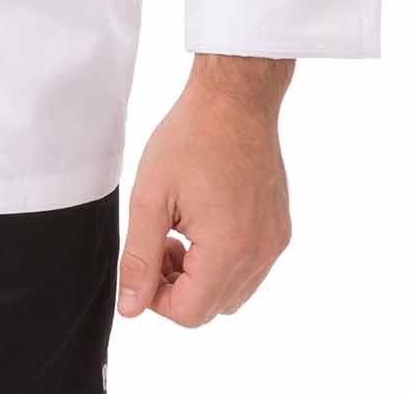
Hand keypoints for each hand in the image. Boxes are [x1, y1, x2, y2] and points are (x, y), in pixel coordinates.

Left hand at [117, 55, 293, 324]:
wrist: (235, 97)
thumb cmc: (191, 136)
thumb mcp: (151, 196)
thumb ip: (140, 257)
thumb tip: (131, 308)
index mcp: (228, 249)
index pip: (189, 313)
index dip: (157, 297)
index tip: (146, 258)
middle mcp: (260, 254)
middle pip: (211, 308)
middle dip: (178, 286)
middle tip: (162, 240)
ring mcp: (274, 242)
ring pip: (233, 292)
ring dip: (202, 277)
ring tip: (183, 229)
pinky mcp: (280, 229)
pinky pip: (251, 269)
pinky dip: (225, 260)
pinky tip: (207, 220)